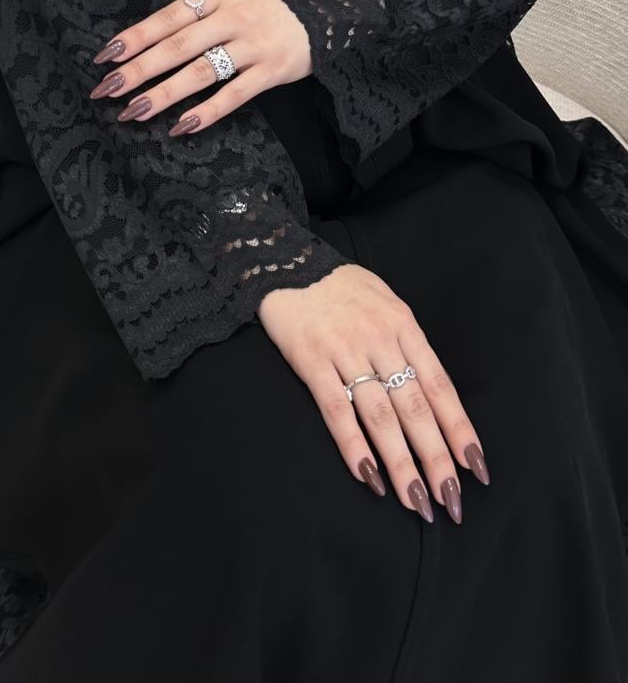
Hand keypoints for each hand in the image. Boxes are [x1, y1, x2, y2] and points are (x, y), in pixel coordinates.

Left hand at [88, 0, 311, 134]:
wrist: (328, 8)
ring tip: (134, 111)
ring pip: (200, 73)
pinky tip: (181, 126)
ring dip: (163, 94)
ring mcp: (253, 46)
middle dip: (137, 70)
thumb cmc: (268, 5)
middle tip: (107, 90)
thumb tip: (150, 41)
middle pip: (176, 47)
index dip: (134, 37)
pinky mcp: (271, 72)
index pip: (166, 17)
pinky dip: (206, 112)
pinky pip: (233, 96)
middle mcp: (232, 18)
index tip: (104, 57)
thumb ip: (197, 13)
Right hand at [257, 263, 489, 523]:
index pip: (440, 387)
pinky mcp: (311, 361)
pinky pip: (336, 409)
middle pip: (415, 408)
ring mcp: (345, 351)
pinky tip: (369, 476)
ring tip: (416, 501)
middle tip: (451, 502)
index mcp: (404, 326)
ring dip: (400, 462)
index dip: (459, 429)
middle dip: (436, 459)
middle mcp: (380, 340)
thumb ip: (407, 344)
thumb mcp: (387, 302)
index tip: (475, 468)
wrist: (288, 262)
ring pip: (380, 416)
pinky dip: (354, 445)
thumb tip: (431, 394)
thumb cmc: (342, 287)